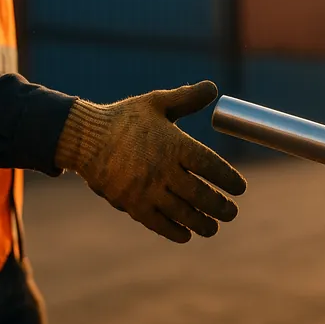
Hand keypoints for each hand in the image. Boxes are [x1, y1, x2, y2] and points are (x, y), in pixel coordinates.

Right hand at [55, 81, 246, 242]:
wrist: (84, 138)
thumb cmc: (124, 119)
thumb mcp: (157, 102)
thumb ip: (187, 98)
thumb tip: (214, 89)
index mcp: (174, 144)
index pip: (210, 165)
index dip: (228, 179)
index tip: (241, 189)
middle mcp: (163, 170)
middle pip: (200, 194)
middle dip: (220, 207)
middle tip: (232, 213)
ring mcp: (147, 190)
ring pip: (182, 212)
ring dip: (202, 223)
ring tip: (213, 228)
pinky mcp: (131, 204)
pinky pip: (158, 223)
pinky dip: (174, 231)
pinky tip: (186, 234)